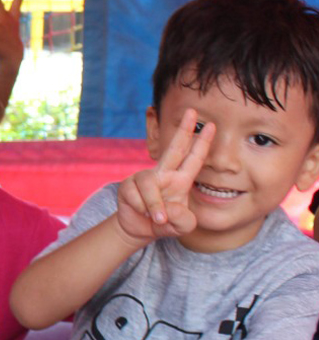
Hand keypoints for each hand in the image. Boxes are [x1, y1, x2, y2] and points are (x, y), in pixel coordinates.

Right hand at [117, 108, 213, 242]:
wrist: (139, 229)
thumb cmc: (165, 223)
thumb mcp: (182, 226)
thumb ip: (183, 220)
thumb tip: (168, 208)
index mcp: (180, 180)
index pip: (194, 159)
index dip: (202, 143)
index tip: (211, 125)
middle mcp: (163, 174)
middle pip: (174, 148)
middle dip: (183, 129)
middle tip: (192, 111)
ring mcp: (144, 178)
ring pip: (150, 184)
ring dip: (154, 205)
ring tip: (158, 219)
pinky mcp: (128, 186)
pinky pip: (137, 196)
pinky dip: (143, 209)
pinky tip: (142, 213)